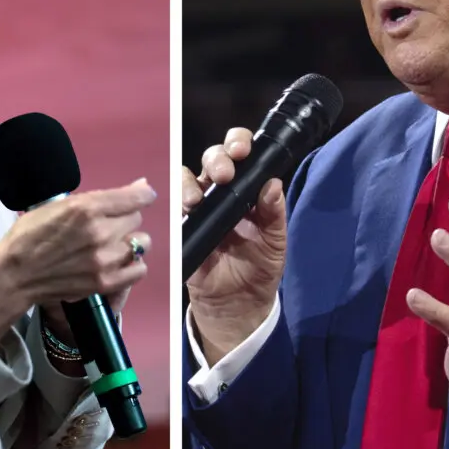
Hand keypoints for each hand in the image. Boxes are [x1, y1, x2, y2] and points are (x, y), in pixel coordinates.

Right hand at [0, 179, 155, 343]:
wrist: (15, 274)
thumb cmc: (31, 236)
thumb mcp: (59, 204)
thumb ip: (98, 198)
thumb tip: (139, 186)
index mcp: (87, 207)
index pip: (138, 197)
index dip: (142, 195)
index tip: (140, 196)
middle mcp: (100, 232)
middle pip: (136, 219)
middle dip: (124, 219)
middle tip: (107, 224)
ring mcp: (105, 259)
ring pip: (141, 243)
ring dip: (129, 241)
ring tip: (112, 244)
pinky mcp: (105, 281)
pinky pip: (139, 269)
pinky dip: (132, 264)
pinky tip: (118, 262)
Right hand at [183, 128, 286, 365]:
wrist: (239, 306)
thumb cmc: (259, 269)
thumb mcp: (275, 241)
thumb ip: (274, 213)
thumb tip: (273, 183)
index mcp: (246, 189)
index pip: (240, 154)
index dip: (238, 143)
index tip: (242, 150)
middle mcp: (221, 193)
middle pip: (211, 158)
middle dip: (216, 158)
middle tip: (224, 174)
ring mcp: (199, 209)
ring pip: (187, 178)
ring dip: (189, 182)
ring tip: (196, 199)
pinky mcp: (183, 229)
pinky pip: (173, 211)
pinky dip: (176, 207)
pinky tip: (184, 213)